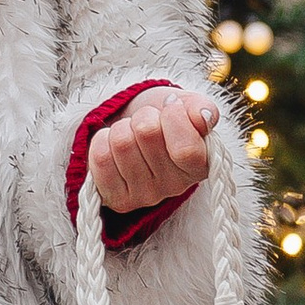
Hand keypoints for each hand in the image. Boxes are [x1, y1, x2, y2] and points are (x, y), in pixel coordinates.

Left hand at [86, 87, 217, 219]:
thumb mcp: (187, 107)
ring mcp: (146, 196)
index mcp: (201, 165)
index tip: (171, 105)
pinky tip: (114, 148)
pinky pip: (100, 158)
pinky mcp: (119, 200)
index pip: (185, 149)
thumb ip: (201, 109)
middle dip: (144, 116)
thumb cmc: (165, 120)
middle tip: (148, 122)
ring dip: (122, 127)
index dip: (173, 117)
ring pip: (121, 142)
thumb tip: (204, 116)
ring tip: (131, 133)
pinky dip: (102, 141)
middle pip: (147, 133)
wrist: (135, 132)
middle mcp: (176, 186)